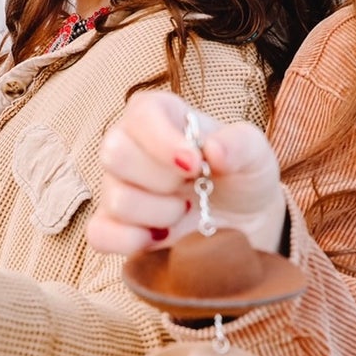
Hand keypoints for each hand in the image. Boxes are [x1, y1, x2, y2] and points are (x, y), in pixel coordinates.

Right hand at [86, 90, 285, 256]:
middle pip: (115, 154)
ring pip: (116, 198)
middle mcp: (130, 146)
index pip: (141, 114)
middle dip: (162, 180)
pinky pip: (99, 234)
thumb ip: (241, 144)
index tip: (195, 165)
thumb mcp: (256, 155)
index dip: (163, 141)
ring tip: (185, 212)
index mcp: (160, 116)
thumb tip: (213, 150)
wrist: (243, 223)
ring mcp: (117, 187)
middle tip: (192, 187)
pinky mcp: (115, 227)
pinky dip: (130, 241)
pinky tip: (160, 237)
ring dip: (159, 213)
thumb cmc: (242, 177)